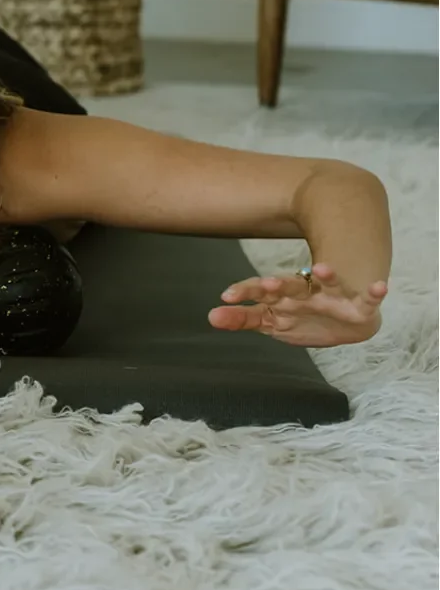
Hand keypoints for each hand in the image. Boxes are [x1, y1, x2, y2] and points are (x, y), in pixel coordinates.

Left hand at [208, 263, 388, 346]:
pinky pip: (368, 298)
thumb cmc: (302, 317)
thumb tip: (211, 316)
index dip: (245, 292)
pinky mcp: (359, 306)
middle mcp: (306, 293)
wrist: (346, 322)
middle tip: (267, 285)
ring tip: (321, 267)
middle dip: (279, 286)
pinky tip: (379, 286)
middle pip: (290, 286)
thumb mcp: (272, 321)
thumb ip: (243, 318)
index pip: (260, 292)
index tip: (226, 296)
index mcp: (283, 297)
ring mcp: (333, 297)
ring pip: (329, 283)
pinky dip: (374, 292)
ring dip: (326, 275)